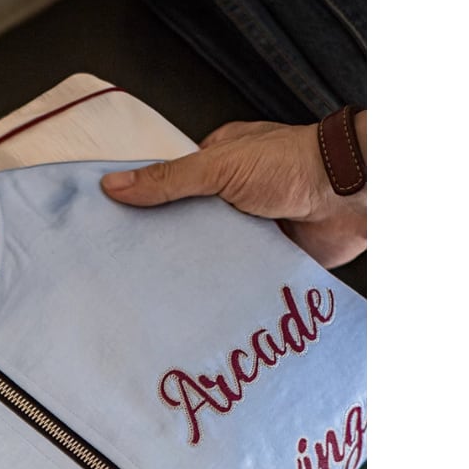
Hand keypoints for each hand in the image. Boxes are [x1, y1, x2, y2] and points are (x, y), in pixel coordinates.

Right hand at [100, 114, 366, 269]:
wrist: (355, 194)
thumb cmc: (294, 165)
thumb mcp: (219, 166)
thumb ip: (169, 180)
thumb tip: (114, 186)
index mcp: (218, 165)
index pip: (169, 187)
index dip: (143, 208)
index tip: (114, 231)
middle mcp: (232, 197)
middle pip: (186, 225)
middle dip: (165, 246)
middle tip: (128, 272)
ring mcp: (251, 230)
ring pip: (209, 253)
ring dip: (193, 269)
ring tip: (154, 294)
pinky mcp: (268, 258)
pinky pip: (236, 276)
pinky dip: (221, 287)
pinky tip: (195, 303)